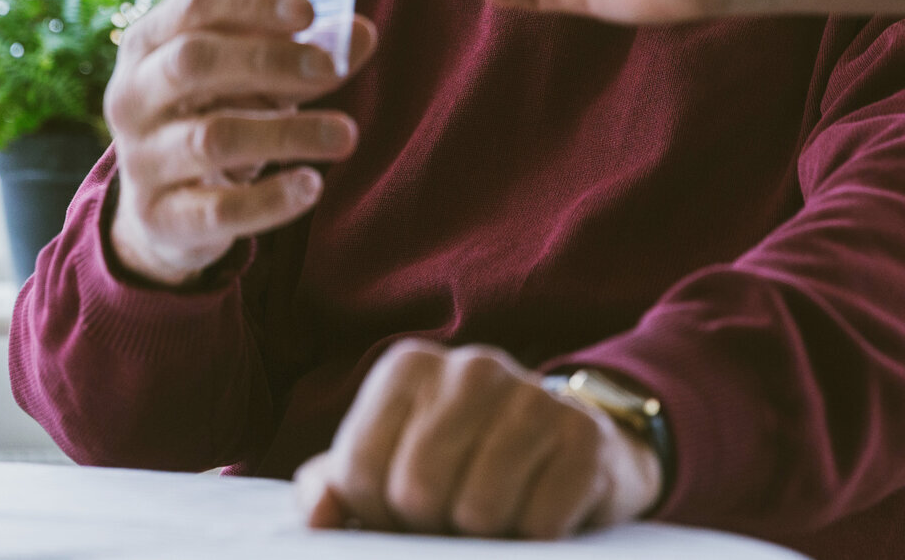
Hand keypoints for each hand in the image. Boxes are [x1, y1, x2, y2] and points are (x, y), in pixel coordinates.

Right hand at [102, 0, 376, 286]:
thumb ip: (303, 52)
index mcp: (147, 45)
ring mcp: (139, 160)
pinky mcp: (161, 217)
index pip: (193, 6)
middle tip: (331, 69)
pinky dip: (271, 198)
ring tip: (347, 134)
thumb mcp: (251, 78)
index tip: (309, 13)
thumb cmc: (214, 116)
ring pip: (212, 137)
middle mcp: (131, 97)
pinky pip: (218, 209)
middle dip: (269, 61)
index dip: (252, 4)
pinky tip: (312, 185)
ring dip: (288, 133)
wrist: (164, 209)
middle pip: (193, 62)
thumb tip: (363, 33)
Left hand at [294, 342, 663, 539]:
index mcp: (410, 367)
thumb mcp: (387, 466)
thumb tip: (320, 520)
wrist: (564, 450)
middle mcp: (473, 366)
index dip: (376, 516)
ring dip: (483, 538)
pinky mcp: (584, 436)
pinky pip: (539, 523)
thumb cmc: (457, 465)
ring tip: (493, 515)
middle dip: (428, 528)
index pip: (359, 472)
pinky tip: (536, 514)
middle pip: (417, 491)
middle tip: (449, 519)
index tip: (401, 511)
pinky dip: (531, 539)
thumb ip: (333, 488)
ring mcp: (533, 395)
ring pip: (479, 511)